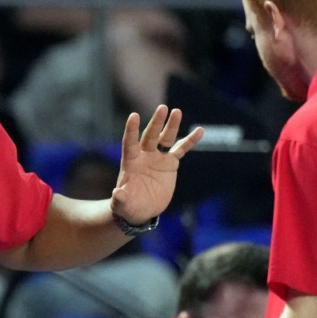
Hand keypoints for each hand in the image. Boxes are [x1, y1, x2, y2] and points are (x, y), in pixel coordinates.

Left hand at [110, 105, 203, 223]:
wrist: (141, 210)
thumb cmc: (127, 206)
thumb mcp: (122, 205)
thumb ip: (119, 199)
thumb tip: (117, 194)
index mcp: (130, 162)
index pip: (129, 142)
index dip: (131, 130)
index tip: (133, 116)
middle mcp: (144, 156)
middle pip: (150, 136)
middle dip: (156, 123)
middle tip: (162, 108)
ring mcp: (157, 158)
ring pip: (165, 139)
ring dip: (171, 126)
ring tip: (177, 111)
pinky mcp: (170, 164)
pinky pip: (181, 150)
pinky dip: (190, 141)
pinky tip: (199, 131)